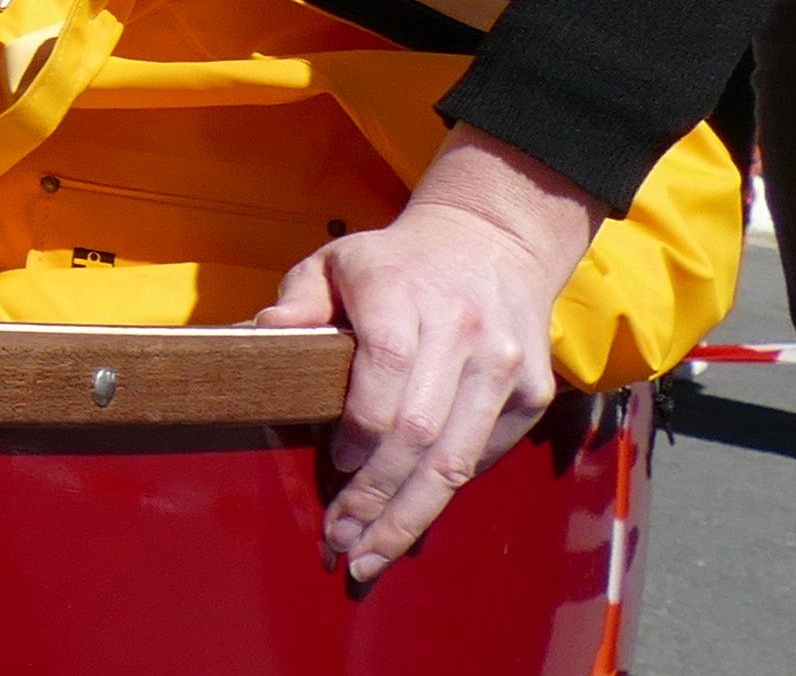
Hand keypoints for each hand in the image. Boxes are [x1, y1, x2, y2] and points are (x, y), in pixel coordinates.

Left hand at [255, 126, 602, 582]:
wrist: (491, 240)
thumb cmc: (397, 261)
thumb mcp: (338, 260)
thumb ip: (298, 296)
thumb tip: (263, 333)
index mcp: (403, 288)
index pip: (386, 366)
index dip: (360, 428)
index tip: (332, 463)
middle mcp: (461, 325)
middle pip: (420, 431)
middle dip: (375, 497)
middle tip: (338, 539)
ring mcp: (502, 361)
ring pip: (456, 460)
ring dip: (409, 517)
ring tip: (368, 555)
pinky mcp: (532, 390)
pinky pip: (483, 457)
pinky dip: (445, 492)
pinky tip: (411, 517)